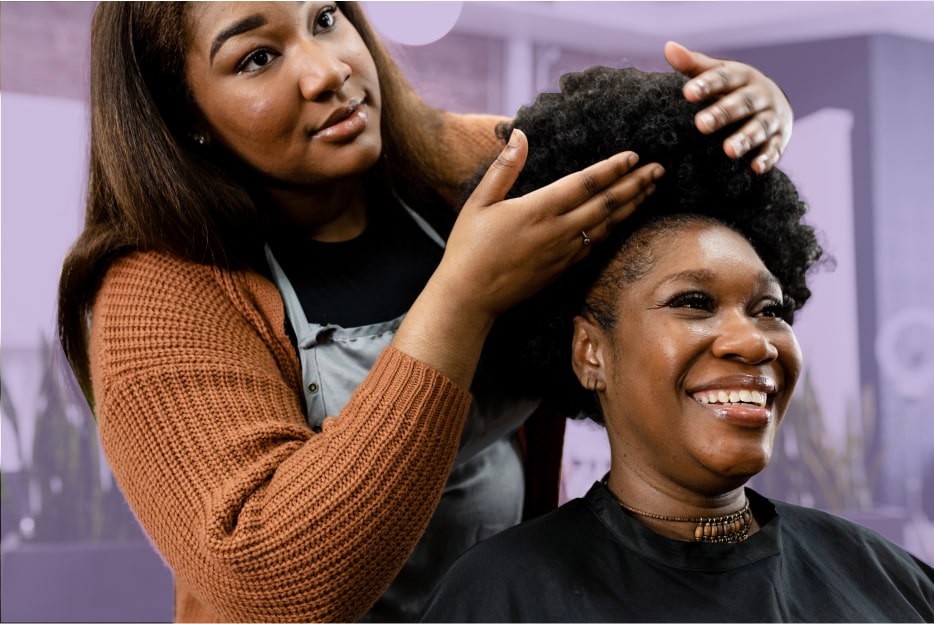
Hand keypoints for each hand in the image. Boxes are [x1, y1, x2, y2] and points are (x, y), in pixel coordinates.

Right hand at [442, 128, 662, 318]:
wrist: (470, 296)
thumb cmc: (468, 248)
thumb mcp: (478, 202)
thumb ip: (503, 167)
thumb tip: (520, 134)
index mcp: (539, 209)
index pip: (586, 183)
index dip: (612, 168)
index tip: (634, 155)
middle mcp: (558, 231)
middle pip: (606, 204)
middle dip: (635, 184)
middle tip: (659, 169)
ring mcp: (564, 253)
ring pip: (608, 225)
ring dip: (632, 206)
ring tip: (651, 190)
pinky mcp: (564, 269)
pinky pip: (598, 244)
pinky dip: (617, 228)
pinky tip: (626, 220)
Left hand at [664, 41, 792, 173]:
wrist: (774, 102)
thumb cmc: (734, 88)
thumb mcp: (718, 74)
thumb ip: (693, 65)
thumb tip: (669, 48)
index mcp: (742, 77)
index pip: (724, 78)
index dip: (706, 85)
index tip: (687, 93)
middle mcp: (760, 95)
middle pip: (742, 103)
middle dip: (723, 114)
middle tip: (701, 125)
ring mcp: (771, 117)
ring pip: (759, 128)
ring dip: (745, 139)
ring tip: (729, 151)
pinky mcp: (779, 139)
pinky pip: (774, 149)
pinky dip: (767, 158)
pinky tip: (755, 168)